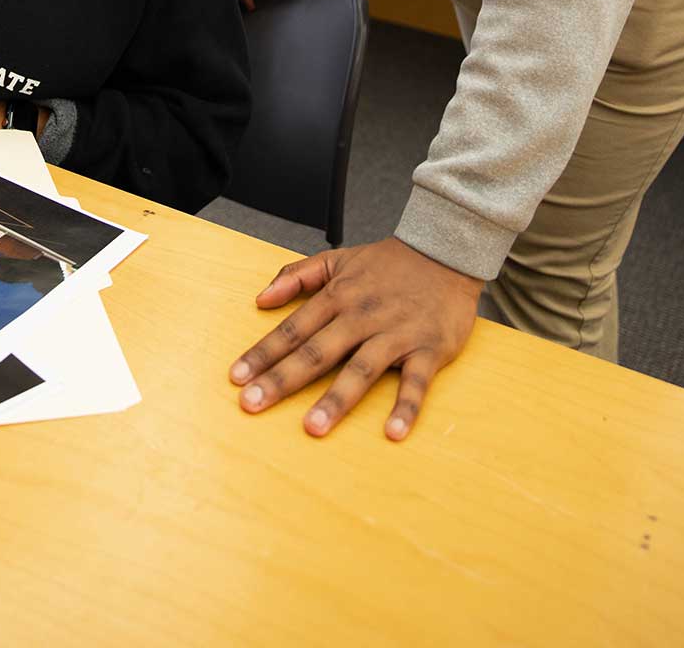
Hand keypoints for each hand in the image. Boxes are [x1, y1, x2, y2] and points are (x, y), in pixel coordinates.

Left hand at [229, 237, 481, 439]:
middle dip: (283, 379)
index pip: (293, 328)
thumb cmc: (389, 263)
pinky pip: (416, 382)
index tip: (237, 377)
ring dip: (336, 399)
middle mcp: (361, 316)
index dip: (264, 352)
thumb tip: (261, 298)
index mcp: (338, 296)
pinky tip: (392, 433)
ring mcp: (395, 333)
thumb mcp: (339, 258)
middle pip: (317, 352)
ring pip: (361, 369)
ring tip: (312, 427)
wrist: (446, 251)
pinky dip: (406, 407)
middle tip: (252, 404)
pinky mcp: (429, 348)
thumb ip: (298, 274)